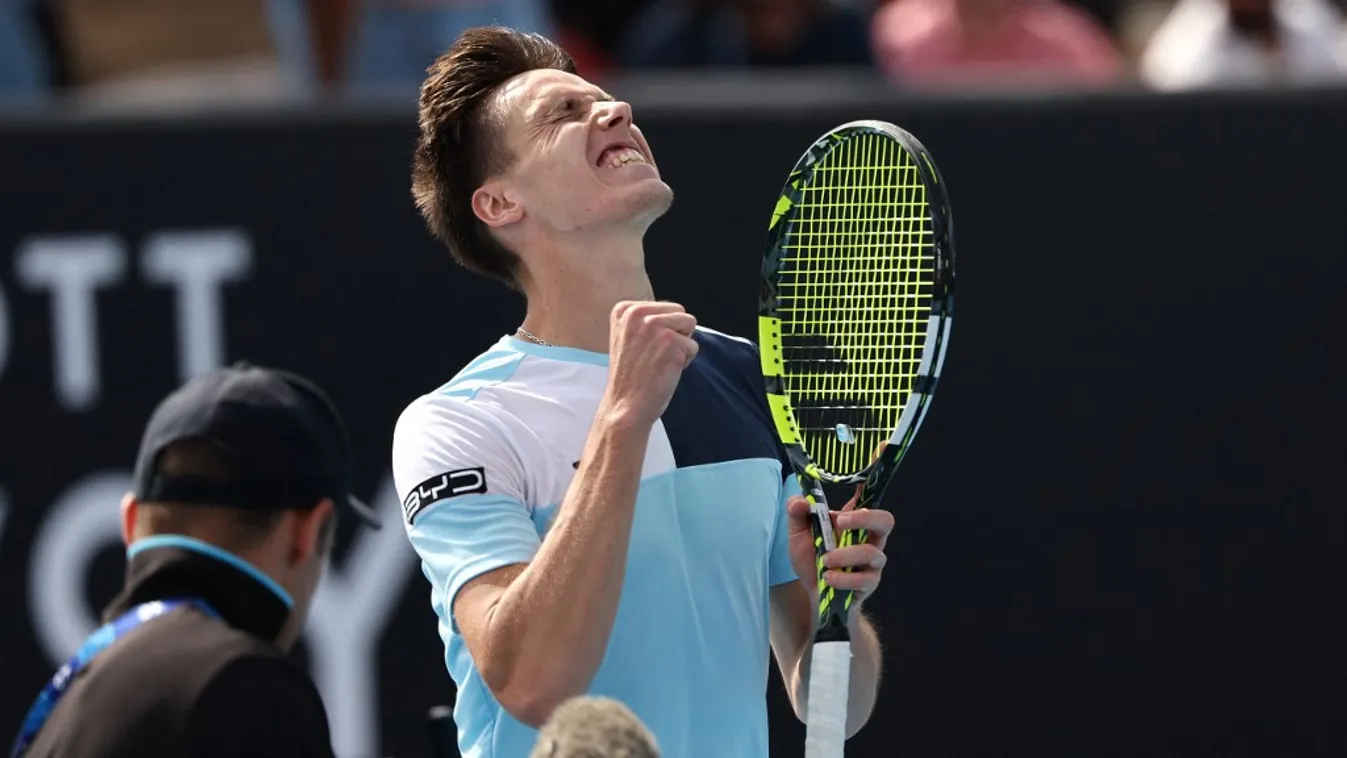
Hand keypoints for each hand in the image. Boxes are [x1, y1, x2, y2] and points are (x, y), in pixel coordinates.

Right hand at [601, 301, 698, 427]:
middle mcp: (637, 313)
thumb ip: (646, 320)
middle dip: (676, 334)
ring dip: (682, 346)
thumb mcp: (628, 337)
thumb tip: (676, 313)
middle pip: (680, 312)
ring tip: (661, 362)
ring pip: (689, 324)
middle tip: (655, 357)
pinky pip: (694, 346)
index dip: (663, 331)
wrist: (626, 406)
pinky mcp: (671, 341)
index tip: (644, 350)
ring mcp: (654, 326)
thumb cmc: (631, 376)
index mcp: (624, 309)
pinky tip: (665, 371)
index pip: (665, 307)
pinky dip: (685, 361)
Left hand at [785, 489, 893, 618]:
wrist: (815, 595)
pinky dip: (843, 578)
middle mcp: (868, 538)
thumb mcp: (798, 535)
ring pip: (872, 552)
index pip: (868, 500)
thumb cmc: (811, 560)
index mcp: (853, 522)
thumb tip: (800, 501)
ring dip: (845, 555)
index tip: (865, 476)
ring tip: (824, 561)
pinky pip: (864, 579)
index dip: (871, 487)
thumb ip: (797, 514)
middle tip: (840, 522)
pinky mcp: (870, 583)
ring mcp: (872, 562)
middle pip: (886, 520)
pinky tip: (828, 578)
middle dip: (864, 519)